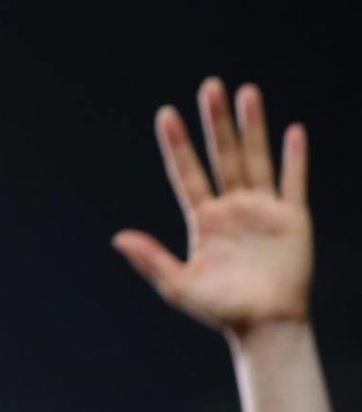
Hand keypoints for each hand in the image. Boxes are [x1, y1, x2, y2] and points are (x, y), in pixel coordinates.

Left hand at [113, 79, 310, 334]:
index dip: (177, 145)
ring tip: (247, 92)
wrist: (264, 325)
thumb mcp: (178, 285)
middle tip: (210, 86)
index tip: (165, 114)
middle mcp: (232, 207)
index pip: (187, 173)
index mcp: (203, 219)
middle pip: (222, 155)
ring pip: (256, 159)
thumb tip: (117, 238)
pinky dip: (294, 158)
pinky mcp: (292, 218)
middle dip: (215, 122)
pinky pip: (294, 182)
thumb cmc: (220, 309)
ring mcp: (262, 210)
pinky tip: (293, 132)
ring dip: (252, 126)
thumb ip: (151, 259)